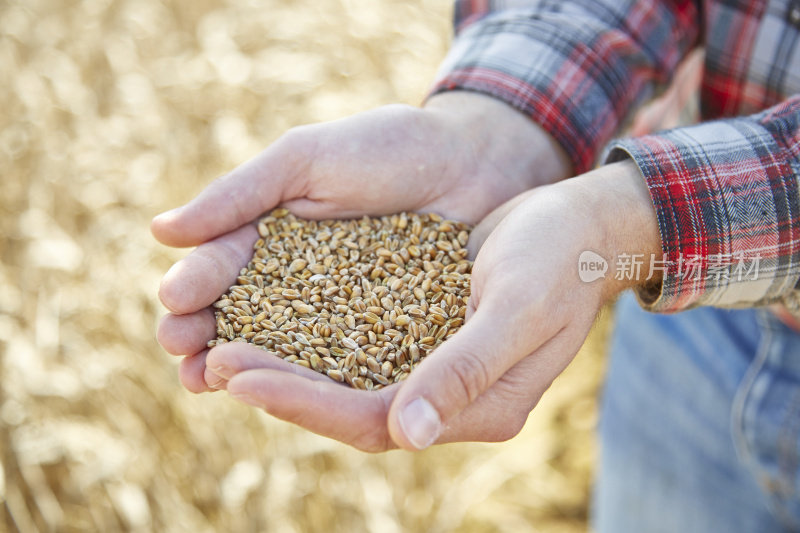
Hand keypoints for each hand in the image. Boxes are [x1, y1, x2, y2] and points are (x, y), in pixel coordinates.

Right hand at [152, 92, 571, 392]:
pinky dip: (311, 379)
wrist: (474, 160)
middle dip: (207, 334)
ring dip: (245, 365)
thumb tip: (161, 232)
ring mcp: (340, 311)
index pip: (222, 267)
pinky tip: (285, 395)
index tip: (172, 306)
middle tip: (182, 355)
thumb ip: (240, 195)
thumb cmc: (388, 147)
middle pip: (242, 314)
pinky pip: (341, 361)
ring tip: (208, 383)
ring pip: (283, 346)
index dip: (194, 288)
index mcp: (271, 233)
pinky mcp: (382, 334)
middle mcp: (299, 278)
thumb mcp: (306, 159)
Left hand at [200, 160, 661, 450]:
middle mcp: (451, 399)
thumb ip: (465, 370)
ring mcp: (437, 367)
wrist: (579, 225)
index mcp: (480, 408)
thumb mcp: (519, 307)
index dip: (308, 405)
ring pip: (350, 380)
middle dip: (285, 389)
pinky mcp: (424, 333)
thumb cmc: (559, 260)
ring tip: (225, 343)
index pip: (377, 422)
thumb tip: (404, 435)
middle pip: (352, 408)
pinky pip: (360, 345)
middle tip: (216, 362)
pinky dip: (315, 336)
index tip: (244, 378)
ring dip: (290, 364)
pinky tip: (272, 315)